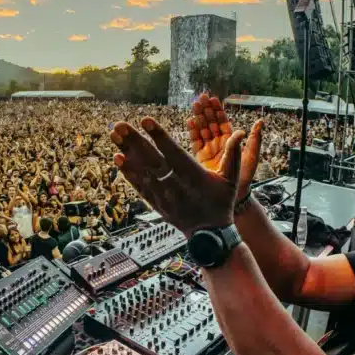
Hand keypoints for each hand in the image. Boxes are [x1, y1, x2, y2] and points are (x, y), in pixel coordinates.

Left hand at [110, 116, 256, 236]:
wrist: (209, 234)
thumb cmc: (221, 203)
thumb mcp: (232, 180)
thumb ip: (233, 155)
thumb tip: (240, 132)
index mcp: (193, 176)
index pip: (172, 152)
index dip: (158, 136)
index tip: (145, 120)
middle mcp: (175, 185)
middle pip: (151, 159)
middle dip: (134, 140)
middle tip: (120, 124)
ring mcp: (163, 195)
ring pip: (141, 170)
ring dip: (126, 152)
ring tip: (114, 135)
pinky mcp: (156, 203)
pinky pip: (138, 186)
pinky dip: (128, 172)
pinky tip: (117, 159)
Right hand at [189, 93, 264, 203]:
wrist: (232, 194)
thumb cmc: (244, 177)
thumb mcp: (252, 156)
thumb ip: (254, 139)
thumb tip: (260, 122)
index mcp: (231, 141)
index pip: (223, 122)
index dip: (218, 110)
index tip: (213, 99)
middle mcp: (219, 144)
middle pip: (211, 123)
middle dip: (206, 110)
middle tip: (201, 97)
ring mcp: (209, 150)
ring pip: (202, 130)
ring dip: (198, 117)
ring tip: (194, 104)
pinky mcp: (200, 158)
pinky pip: (195, 142)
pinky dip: (193, 131)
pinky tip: (190, 121)